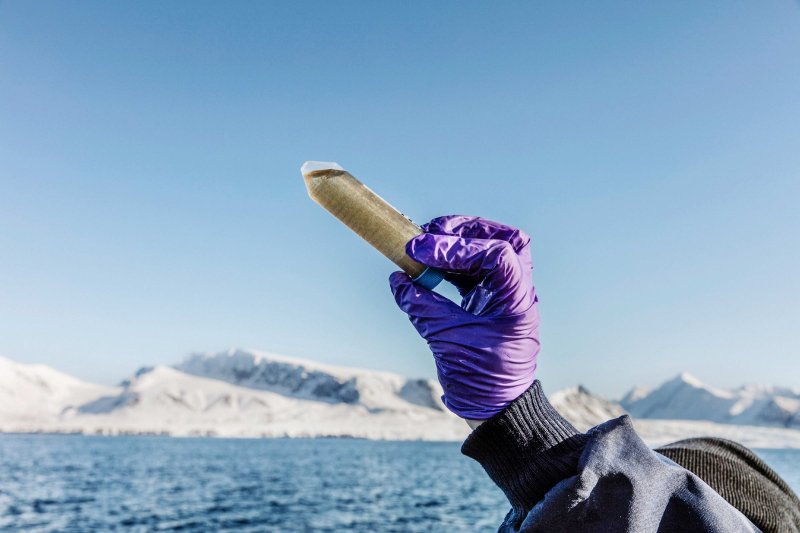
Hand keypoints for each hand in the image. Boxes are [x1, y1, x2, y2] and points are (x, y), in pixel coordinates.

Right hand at [389, 215, 539, 420]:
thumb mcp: (447, 341)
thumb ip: (422, 307)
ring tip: (426, 247)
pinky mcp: (492, 303)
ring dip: (459, 244)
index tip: (420, 251)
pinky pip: (477, 272)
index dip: (457, 246)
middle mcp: (518, 292)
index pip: (496, 254)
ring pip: (492, 251)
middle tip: (432, 232)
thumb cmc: (480, 379)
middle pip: (504, 240)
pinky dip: (454, 264)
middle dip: (467, 230)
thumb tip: (398, 280)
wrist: (497, 409)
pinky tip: (429, 269)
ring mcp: (507, 296)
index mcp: (517, 301)